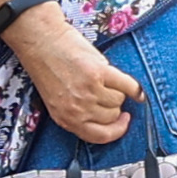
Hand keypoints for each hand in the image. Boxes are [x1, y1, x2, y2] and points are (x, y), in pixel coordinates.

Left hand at [10, 15, 142, 143]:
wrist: (40, 40)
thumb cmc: (46, 67)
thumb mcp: (57, 100)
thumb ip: (78, 112)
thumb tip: (108, 116)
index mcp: (65, 118)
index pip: (100, 137)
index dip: (116, 130)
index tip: (123, 122)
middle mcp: (77, 109)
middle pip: (112, 117)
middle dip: (114, 106)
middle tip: (108, 93)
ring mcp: (88, 91)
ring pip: (119, 100)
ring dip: (117, 91)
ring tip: (106, 81)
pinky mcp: (99, 73)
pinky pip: (127, 86)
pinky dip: (134, 87)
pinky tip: (136, 89)